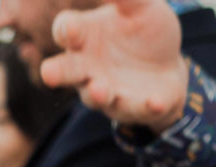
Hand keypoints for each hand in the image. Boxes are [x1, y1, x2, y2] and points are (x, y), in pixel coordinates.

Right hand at [40, 0, 188, 133]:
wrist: (167, 70)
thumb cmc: (145, 34)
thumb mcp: (141, 7)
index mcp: (87, 38)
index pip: (66, 31)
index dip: (66, 29)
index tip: (69, 27)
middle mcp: (89, 68)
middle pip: (67, 70)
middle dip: (58, 73)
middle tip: (48, 73)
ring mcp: (108, 91)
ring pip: (95, 95)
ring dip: (97, 93)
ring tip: (100, 88)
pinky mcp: (133, 107)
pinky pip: (137, 108)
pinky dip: (147, 106)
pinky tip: (156, 101)